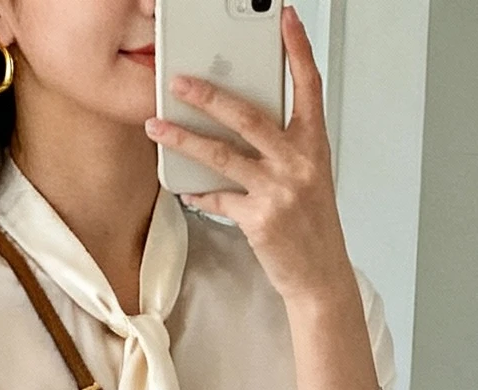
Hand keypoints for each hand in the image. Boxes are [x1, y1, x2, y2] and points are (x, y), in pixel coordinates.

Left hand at [146, 5, 353, 312]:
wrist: (320, 275)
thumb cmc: (311, 224)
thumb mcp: (308, 175)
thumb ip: (282, 144)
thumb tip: (239, 118)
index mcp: (314, 144)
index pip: (308, 86)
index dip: (298, 49)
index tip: (286, 18)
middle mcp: (299, 162)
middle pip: (248, 116)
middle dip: (209, 95)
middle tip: (178, 80)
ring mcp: (279, 190)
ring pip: (223, 155)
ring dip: (184, 138)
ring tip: (157, 126)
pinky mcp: (260, 219)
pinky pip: (218, 197)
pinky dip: (198, 191)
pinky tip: (183, 186)